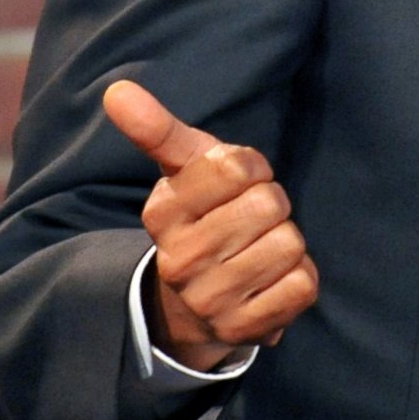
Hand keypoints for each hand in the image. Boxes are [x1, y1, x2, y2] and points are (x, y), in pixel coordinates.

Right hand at [104, 78, 319, 371]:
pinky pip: (301, 284)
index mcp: (163, 213)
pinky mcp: (244, 329)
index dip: (252, 168)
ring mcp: (210, 300)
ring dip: (287, 242)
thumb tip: (117, 89)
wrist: (195, 303)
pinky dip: (298, 278)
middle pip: (269, 204)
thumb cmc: (202, 216)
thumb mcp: (183, 169)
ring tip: (259, 251)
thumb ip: (157, 129)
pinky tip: (271, 281)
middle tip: (250, 221)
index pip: (237, 167)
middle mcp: (180, 260)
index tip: (239, 184)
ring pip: (289, 244)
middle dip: (271, 205)